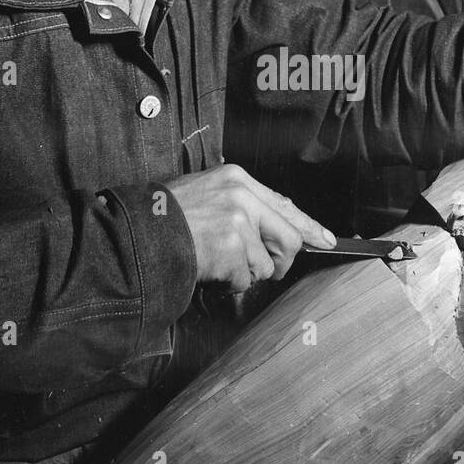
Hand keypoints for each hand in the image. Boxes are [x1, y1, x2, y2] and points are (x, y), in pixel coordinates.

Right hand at [164, 164, 336, 291]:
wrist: (137, 233)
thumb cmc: (166, 218)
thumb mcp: (206, 193)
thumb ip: (241, 206)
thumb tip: (275, 230)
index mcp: (237, 179)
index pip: (285, 205)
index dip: (309, 227)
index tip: (326, 240)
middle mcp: (242, 197)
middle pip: (289, 238)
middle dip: (280, 262)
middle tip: (265, 271)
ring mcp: (237, 223)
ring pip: (265, 265)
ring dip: (243, 274)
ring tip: (214, 261)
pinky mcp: (230, 250)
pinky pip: (244, 280)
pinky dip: (227, 284)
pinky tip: (207, 270)